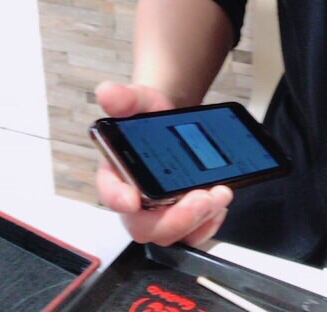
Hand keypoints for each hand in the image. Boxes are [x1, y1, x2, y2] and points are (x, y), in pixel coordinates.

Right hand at [94, 81, 232, 246]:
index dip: (118, 199)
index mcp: (116, 175)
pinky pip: (193, 233)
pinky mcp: (182, 217)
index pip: (111, 193)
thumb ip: (125, 98)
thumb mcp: (140, 101)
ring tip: (220, 194)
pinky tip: (220, 200)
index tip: (133, 199)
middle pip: (145, 226)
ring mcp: (159, 213)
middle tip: (201, 197)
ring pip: (173, 234)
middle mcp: (135, 202)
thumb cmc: (150, 117)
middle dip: (174, 218)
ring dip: (198, 220)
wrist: (173, 122)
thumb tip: (106, 91)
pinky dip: (209, 221)